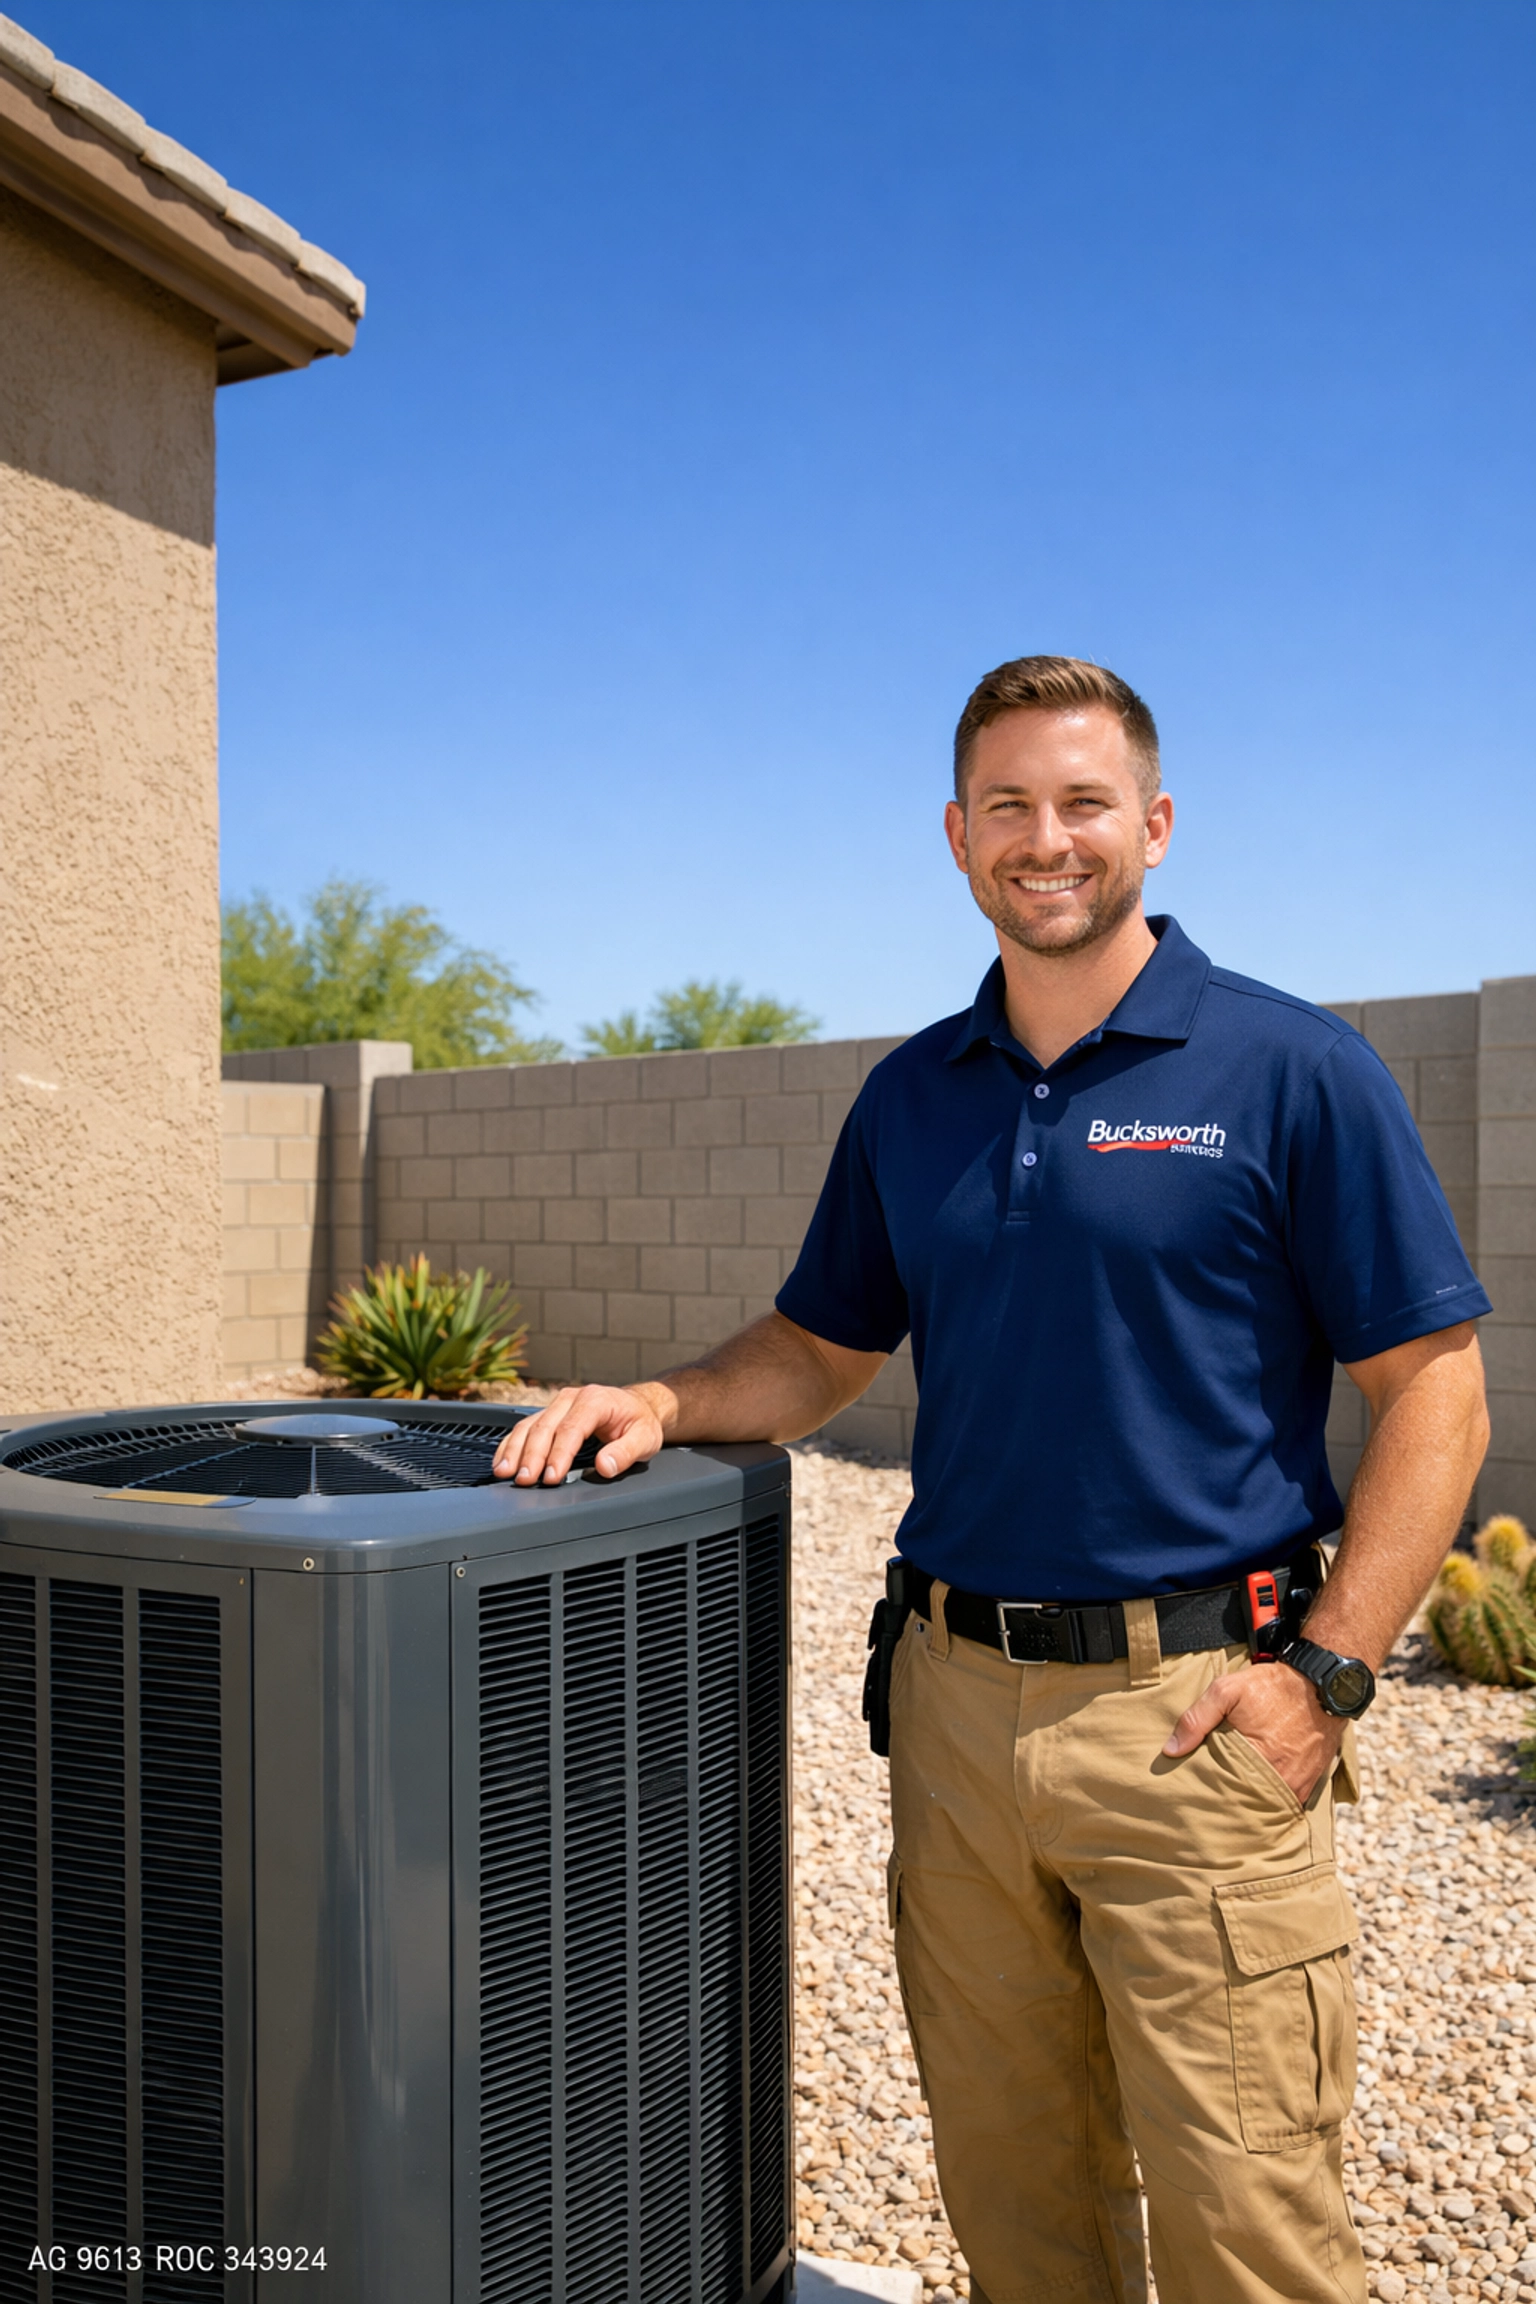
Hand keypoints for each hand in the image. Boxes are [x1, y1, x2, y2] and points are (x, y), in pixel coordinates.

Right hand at [491, 1385, 663, 1483]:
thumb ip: (626, 1452)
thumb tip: (605, 1466)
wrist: (637, 1406)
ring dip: (515, 1450)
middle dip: (532, 1455)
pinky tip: (502, 1461)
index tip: (552, 1476)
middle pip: (545, 1426)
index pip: (571, 1428)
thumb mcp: (645, 1438)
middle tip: (525, 1480)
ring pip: (529, 1425)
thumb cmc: (640, 1422)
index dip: (559, 1454)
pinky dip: (511, 1444)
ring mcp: (558, 1404)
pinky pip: (525, 1427)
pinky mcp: (549, 1414)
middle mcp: (572, 1398)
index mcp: (595, 1400)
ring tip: (505, 1472)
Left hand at [1162, 1661, 1344, 1803]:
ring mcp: (1296, 1786)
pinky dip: (1269, 1800)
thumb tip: (1170, 1750)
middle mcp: (1279, 1780)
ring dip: (1247, 1801)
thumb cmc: (1273, 1687)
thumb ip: (1197, 1718)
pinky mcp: (1309, 1785)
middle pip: (1241, 1802)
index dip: (1204, 1789)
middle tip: (1206, 1798)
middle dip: (1224, 1800)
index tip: (1191, 1789)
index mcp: (1255, 1759)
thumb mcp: (1228, 1690)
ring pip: (1263, 1805)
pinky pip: (1284, 1803)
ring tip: (1228, 1797)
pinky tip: (1254, 1793)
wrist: (1322, 1685)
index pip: (1220, 1788)